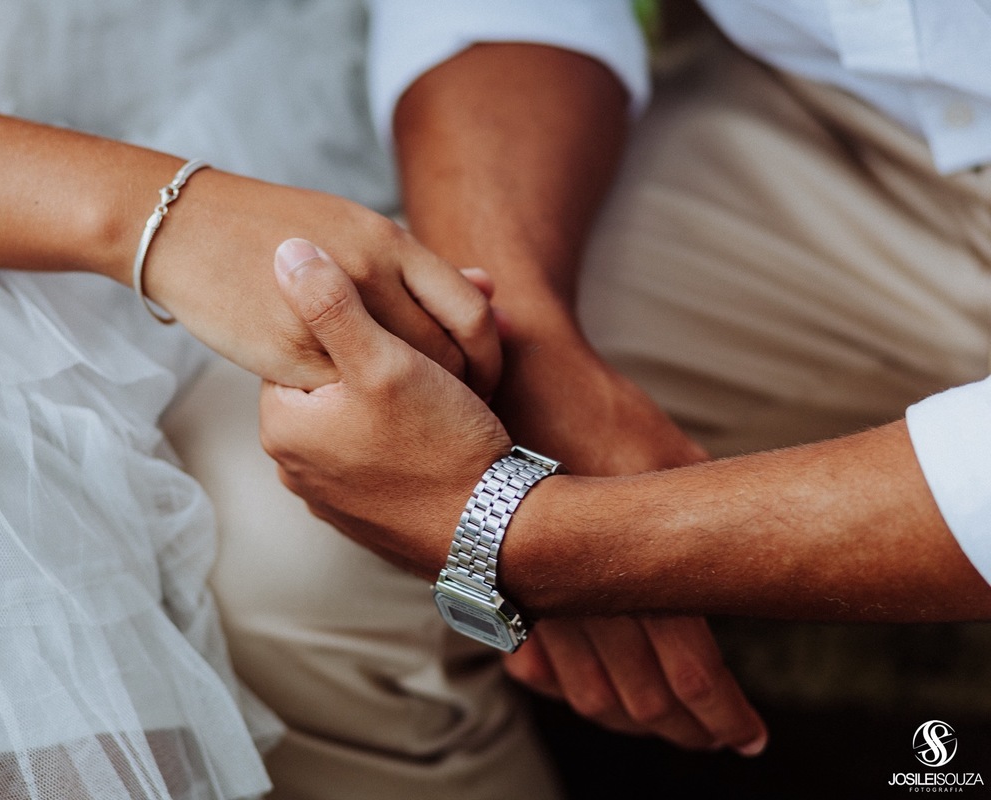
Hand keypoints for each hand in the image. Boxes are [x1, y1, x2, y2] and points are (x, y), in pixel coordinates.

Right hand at [144, 170, 499, 395]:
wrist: (190, 229)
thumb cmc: (279, 230)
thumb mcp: (359, 231)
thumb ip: (421, 267)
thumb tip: (489, 287)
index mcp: (389, 240)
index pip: (469, 311)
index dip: (489, 354)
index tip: (485, 379)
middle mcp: (367, 274)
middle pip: (443, 354)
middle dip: (461, 390)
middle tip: (461, 412)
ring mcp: (328, 317)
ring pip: (396, 381)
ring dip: (417, 407)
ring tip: (421, 419)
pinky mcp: (288, 355)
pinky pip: (344, 396)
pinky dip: (361, 410)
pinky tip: (364, 416)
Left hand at [259, 238, 509, 577]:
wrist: (497, 535)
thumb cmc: (441, 443)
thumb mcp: (385, 361)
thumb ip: (331, 303)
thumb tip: (284, 249)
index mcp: (284, 428)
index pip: (305, 346)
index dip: (362, 321)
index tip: (407, 313)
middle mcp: (296, 469)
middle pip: (337, 383)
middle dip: (388, 355)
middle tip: (442, 343)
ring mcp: (331, 498)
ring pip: (363, 417)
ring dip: (402, 393)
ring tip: (453, 386)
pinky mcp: (368, 515)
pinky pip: (381, 454)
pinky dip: (408, 436)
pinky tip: (447, 427)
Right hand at [490, 319, 764, 754]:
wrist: (514, 375)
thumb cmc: (599, 409)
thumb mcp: (674, 456)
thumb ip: (708, 518)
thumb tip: (746, 575)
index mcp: (631, 563)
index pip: (690, 673)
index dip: (725, 716)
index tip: (749, 736)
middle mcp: (579, 593)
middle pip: (640, 700)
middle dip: (686, 730)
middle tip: (718, 739)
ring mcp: (533, 594)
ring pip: (586, 693)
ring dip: (632, 719)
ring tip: (667, 726)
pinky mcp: (501, 585)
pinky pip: (536, 665)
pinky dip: (569, 690)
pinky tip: (592, 691)